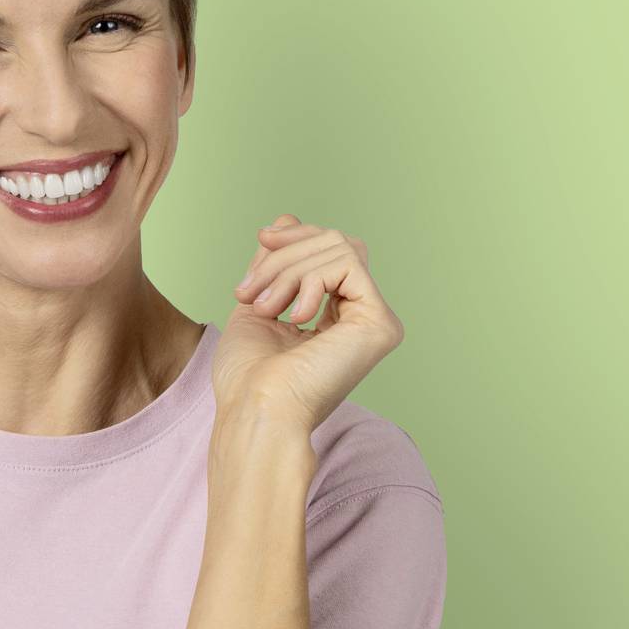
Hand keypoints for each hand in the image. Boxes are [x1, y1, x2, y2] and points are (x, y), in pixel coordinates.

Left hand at [210, 214, 404, 427]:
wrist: (254, 411)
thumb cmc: (247, 377)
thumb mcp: (258, 301)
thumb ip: (277, 262)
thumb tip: (289, 217)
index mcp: (336, 316)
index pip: (330, 249)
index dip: (296, 236)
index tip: (262, 239)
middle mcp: (361, 317)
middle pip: (335, 242)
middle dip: (285, 254)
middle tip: (251, 290)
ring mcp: (375, 320)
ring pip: (339, 247)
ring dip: (288, 270)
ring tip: (266, 308)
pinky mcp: (380, 323)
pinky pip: (347, 262)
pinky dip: (310, 280)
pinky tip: (296, 317)